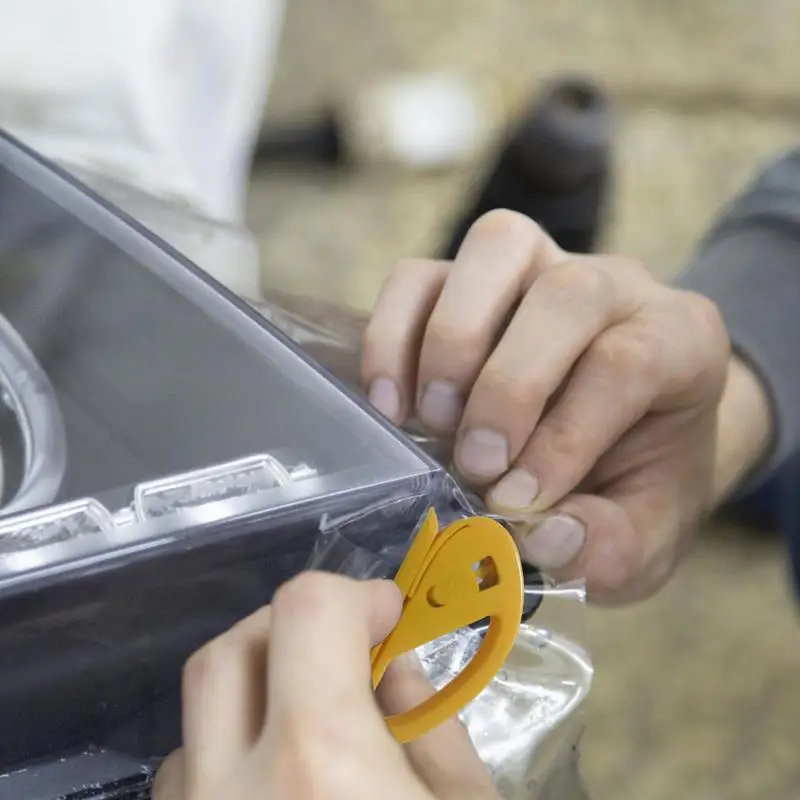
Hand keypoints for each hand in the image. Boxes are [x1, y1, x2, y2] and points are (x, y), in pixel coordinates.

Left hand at [153, 573, 498, 799]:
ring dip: (255, 699)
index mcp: (321, 763)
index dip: (355, 596)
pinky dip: (227, 763)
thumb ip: (429, 725)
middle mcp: (230, 790)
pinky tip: (275, 789)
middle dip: (292, 631)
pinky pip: (186, 786)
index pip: (305, 609)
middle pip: (226, 653)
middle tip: (347, 653)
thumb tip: (391, 666)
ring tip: (313, 727)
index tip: (389, 617)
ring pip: (194, 724)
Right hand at [362, 210, 768, 602]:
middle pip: (565, 292)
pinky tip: (391, 404)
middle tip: (476, 464)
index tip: (515, 502)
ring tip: (430, 422)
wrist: (617, 433)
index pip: (625, 363)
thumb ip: (614, 545)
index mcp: (678, 341)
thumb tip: (546, 537)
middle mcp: (612, 287)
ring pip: (495, 248)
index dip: (565, 435)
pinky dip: (392, 334)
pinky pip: (419, 276)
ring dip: (448, 341)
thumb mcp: (645, 531)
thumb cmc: (634, 478)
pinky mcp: (466, 281)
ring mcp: (538, 269)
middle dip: (508, 386)